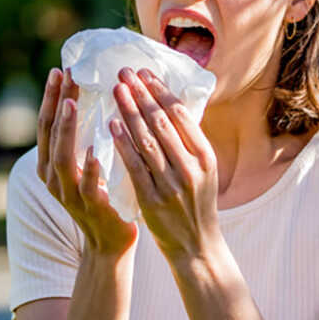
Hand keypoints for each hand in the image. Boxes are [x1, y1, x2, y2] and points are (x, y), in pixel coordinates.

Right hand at [37, 67, 137, 256]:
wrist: (110, 241)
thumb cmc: (103, 195)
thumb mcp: (87, 164)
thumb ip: (85, 138)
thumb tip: (94, 98)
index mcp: (50, 164)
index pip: (47, 124)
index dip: (52, 97)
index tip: (60, 69)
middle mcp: (53, 177)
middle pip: (50, 134)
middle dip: (58, 102)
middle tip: (66, 74)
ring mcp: (69, 193)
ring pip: (62, 157)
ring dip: (67, 128)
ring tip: (73, 102)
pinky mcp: (90, 207)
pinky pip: (87, 186)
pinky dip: (90, 168)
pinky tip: (94, 150)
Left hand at [110, 67, 219, 265]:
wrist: (196, 246)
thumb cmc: (196, 203)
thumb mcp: (203, 171)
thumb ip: (188, 143)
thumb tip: (170, 105)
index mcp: (206, 156)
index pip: (182, 115)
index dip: (161, 91)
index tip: (145, 73)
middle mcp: (191, 168)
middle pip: (163, 122)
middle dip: (142, 94)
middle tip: (125, 73)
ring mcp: (172, 185)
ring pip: (147, 140)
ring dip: (130, 112)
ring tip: (117, 90)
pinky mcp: (152, 200)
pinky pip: (135, 166)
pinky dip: (123, 144)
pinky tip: (112, 125)